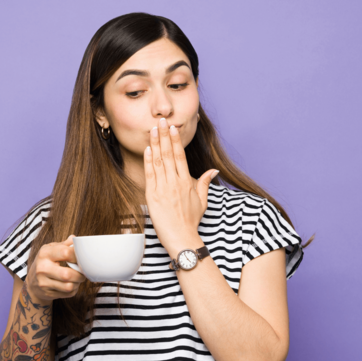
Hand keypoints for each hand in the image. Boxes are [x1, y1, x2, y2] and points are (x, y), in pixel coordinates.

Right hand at [26, 235, 86, 303]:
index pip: (66, 253)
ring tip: (77, 278)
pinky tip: (71, 284)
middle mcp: (42, 268)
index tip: (80, 257)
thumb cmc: (45, 262)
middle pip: (67, 274)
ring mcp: (44, 283)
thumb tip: (75, 239)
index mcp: (45, 253)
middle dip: (80, 274)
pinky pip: (68, 293)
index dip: (77, 255)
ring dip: (78, 283)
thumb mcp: (50, 249)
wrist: (32, 282)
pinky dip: (73, 289)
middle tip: (82, 271)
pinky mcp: (48, 293)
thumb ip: (64, 244)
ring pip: (69, 286)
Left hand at [144, 119, 218, 255]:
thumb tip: (213, 171)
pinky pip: (150, 175)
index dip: (175, 141)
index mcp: (187, 182)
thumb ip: (205, 183)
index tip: (172, 128)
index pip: (180, 156)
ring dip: (155, 144)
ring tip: (152, 130)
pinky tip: (147, 149)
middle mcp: (175, 183)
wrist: (181, 237)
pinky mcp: (152, 196)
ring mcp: (163, 189)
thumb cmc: (190, 221)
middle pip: (168, 155)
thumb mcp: (202, 201)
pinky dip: (148, 161)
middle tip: (160, 121)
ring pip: (159, 162)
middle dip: (164, 136)